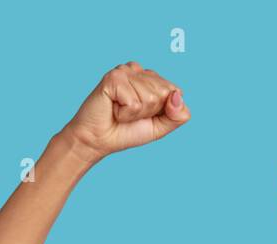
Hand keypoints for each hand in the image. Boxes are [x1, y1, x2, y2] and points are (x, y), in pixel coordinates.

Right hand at [61, 62, 189, 164]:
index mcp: (150, 77)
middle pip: (164, 93)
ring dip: (136, 114)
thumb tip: (178, 95)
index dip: (163, 111)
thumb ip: (178, 115)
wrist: (98, 140)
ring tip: (120, 112)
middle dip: (149, 111)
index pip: (175, 91)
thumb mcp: (160, 127)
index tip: (144, 115)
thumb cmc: (126, 132)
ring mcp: (125, 71)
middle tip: (130, 114)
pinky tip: (114, 110)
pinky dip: (126, 114)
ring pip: (150, 98)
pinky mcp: (113, 78)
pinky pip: (134, 103)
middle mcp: (138, 69)